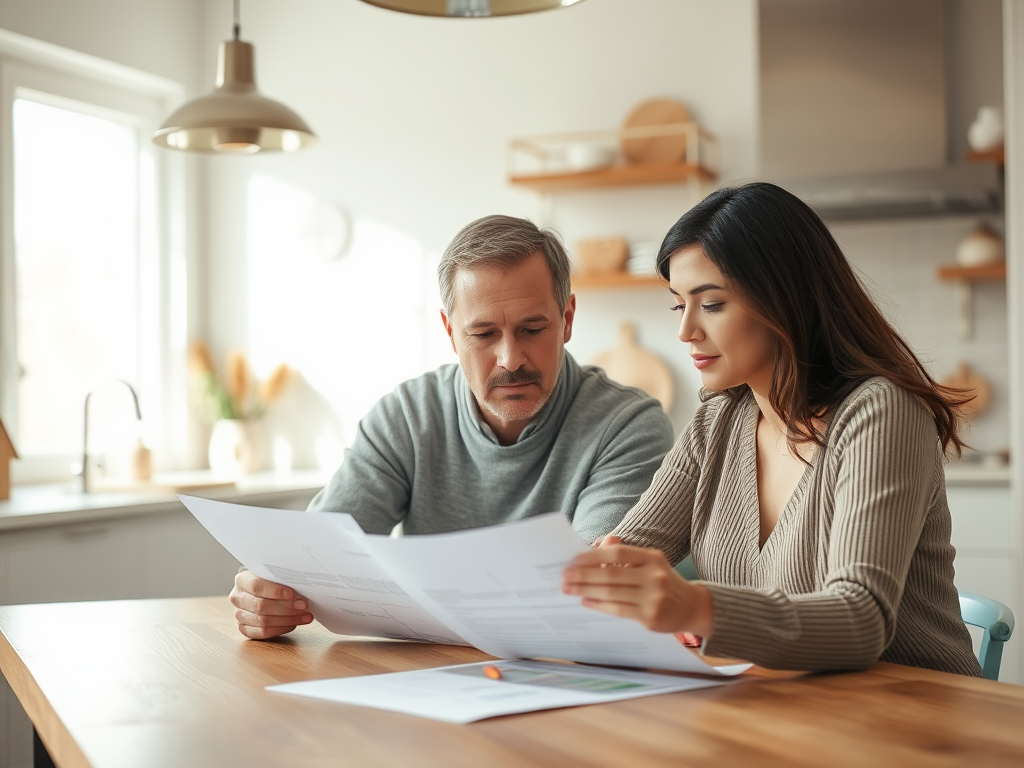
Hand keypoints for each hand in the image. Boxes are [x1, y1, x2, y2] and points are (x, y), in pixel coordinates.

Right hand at [229, 570, 313, 639]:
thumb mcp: (273, 575)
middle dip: (286, 607)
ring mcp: (239, 615)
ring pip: (263, 621)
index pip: (256, 586)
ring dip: (287, 619)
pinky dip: (281, 629)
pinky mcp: (244, 629)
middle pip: (261, 606)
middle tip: (304, 606)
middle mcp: (237, 598)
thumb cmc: (270, 581)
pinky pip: (263, 632)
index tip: (292, 594)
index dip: (275, 591)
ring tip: (305, 616)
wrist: (260, 591)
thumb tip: (301, 588)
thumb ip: (282, 578)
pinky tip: (294, 624)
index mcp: (242, 580)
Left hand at [562, 542, 713, 637]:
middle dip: (584, 574)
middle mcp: (654, 576)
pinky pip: (617, 609)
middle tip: (565, 575)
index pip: (618, 552)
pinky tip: (586, 601)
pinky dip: (598, 604)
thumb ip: (627, 554)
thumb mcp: (650, 563)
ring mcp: (653, 598)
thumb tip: (601, 543)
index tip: (574, 559)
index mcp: (653, 558)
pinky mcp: (650, 617)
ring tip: (569, 588)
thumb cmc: (663, 581)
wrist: (691, 607)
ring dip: (586, 590)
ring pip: (612, 592)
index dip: (594, 555)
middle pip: (611, 573)